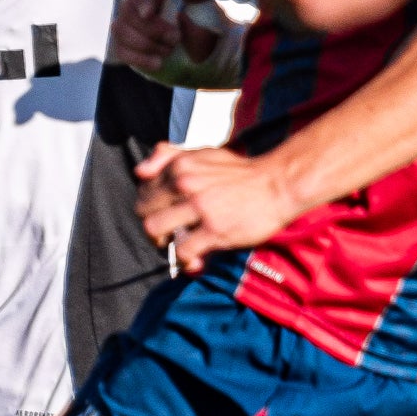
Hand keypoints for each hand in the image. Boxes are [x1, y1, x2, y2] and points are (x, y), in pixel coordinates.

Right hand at [113, 0, 245, 88]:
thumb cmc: (203, 21)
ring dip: (147, 44)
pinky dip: (139, 59)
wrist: (206, 50)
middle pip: (126, 10)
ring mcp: (129, 24)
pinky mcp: (127, 44)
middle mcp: (137, 2)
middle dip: (151, 29)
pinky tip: (158, 63)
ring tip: (170, 50)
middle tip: (176, 38)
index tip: (148, 14)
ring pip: (120, 30)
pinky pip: (122, 50)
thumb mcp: (201, 1)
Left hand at [133, 140, 304, 274]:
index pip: (143, 191)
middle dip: (153, 228)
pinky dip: (186, 262)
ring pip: (154, 230)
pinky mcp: (214, 230)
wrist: (277, 184)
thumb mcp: (203, 153)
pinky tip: (197, 261)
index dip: (151, 208)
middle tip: (169, 235)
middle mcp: (185, 183)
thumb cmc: (240, 173)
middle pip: (143, 212)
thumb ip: (168, 156)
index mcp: (180, 165)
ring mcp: (199, 207)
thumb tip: (139, 171)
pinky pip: (182, 251)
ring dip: (162, 244)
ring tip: (179, 246)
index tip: (166, 216)